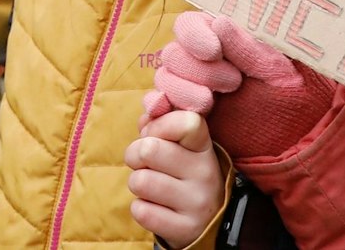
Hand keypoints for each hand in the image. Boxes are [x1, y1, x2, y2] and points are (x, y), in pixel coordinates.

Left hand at [125, 110, 223, 249]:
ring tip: (151, 186)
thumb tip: (146, 114)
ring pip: (140, 181)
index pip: (185, 123)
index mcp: (204, 147)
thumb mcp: (182, 144)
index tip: (154, 134)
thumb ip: (162, 122)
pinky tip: (156, 206)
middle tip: (144, 163)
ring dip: (137, 183)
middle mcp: (205, 174)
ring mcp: (197, 204)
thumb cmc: (184, 171)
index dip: (158, 125)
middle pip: (148, 150)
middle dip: (135, 154)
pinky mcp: (184, 229)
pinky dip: (141, 208)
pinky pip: (141, 211)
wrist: (209, 220)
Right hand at [145, 13, 336, 160]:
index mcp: (220, 38)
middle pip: (174, 54)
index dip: (194, 36)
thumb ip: (246, 47)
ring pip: (165, 78)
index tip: (214, 51)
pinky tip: (163, 109)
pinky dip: (157, 105)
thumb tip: (219, 22)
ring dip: (182, 90)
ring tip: (211, 103)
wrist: (293, 136)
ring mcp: (189, 86)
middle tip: (232, 83)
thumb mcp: (274, 68)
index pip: (188, 25)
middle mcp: (199, 59)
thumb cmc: (290, 93)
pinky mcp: (184, 113)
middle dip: (198, 71)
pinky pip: (159, 105)